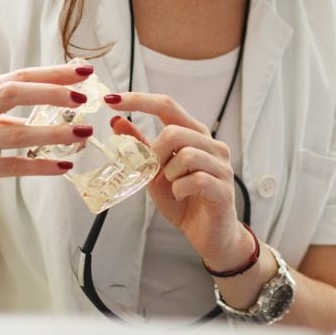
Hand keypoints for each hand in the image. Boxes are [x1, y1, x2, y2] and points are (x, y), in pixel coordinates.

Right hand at [0, 64, 98, 220]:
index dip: (52, 73)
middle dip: (52, 93)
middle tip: (84, 99)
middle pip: (12, 93)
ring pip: (16, 133)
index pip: (17, 76)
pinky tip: (64, 165)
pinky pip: (12, 166)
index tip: (83, 71)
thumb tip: (61, 96)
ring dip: (55, 133)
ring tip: (83, 133)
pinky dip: (41, 165)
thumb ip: (9, 106)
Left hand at [106, 93, 252, 270]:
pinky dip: (179, 189)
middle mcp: (212, 144)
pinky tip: (181, 195)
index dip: (140, 101)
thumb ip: (140, 147)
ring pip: (185, 155)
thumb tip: (116, 121)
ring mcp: (221, 165)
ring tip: (173, 186)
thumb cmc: (184, 200)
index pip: (167, 106)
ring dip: (169, 174)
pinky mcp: (223, 188)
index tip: (112, 100)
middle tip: (154, 172)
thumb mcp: (155, 171)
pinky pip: (194, 179)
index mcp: (194, 134)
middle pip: (174, 131)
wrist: (208, 234)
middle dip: (155, 154)